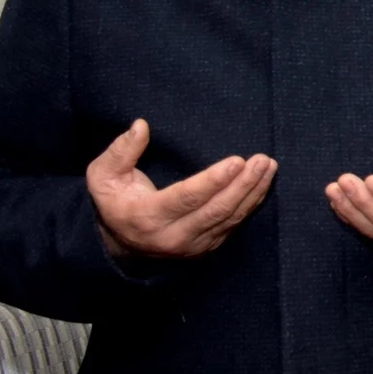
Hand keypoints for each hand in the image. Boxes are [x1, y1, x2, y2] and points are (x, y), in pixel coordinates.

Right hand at [87, 119, 275, 259]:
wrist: (120, 241)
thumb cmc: (115, 200)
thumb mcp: (104, 176)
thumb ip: (120, 152)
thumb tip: (140, 126)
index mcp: (146, 217)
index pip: (185, 198)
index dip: (212, 181)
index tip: (237, 161)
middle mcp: (172, 236)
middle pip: (216, 211)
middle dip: (243, 185)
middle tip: (262, 160)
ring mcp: (193, 246)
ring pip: (229, 219)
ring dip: (253, 192)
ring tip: (268, 166)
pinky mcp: (207, 247)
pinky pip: (234, 225)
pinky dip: (251, 203)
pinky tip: (263, 183)